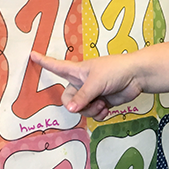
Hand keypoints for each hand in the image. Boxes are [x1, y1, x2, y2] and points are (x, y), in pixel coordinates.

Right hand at [29, 51, 143, 120]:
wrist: (136, 77)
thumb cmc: (116, 70)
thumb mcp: (95, 82)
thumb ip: (82, 97)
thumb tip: (70, 110)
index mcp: (77, 71)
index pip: (57, 66)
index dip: (44, 62)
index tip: (32, 54)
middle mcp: (82, 83)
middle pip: (67, 99)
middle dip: (76, 105)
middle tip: (87, 103)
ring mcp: (92, 93)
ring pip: (81, 109)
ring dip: (90, 110)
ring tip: (101, 104)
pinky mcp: (102, 102)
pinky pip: (93, 114)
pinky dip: (98, 114)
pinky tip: (105, 109)